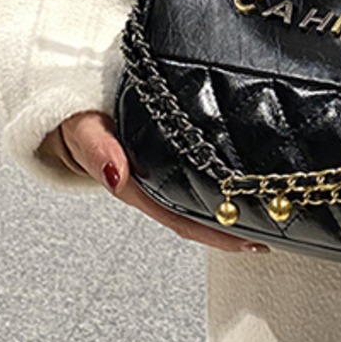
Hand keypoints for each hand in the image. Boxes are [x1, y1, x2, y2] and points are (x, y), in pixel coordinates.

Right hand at [47, 110, 269, 252]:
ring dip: (231, 206)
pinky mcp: (165, 153)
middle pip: (196, 217)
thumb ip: (95, 147)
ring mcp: (159, 171)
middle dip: (233, 227)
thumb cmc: (72, 116)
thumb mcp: (80, 127)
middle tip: (276, 227)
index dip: (214, 234)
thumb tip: (116, 174)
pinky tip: (245, 178)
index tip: (249, 240)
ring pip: (198, 198)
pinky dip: (221, 180)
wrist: (64, 100)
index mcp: (133, 186)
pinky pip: (196, 172)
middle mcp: (150, 184)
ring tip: (271, 208)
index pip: (180, 219)